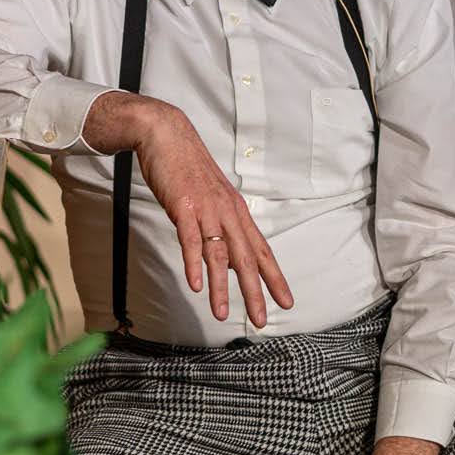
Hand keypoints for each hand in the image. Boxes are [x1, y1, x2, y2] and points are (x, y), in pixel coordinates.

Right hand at [81, 92, 293, 326]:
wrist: (167, 135)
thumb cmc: (188, 169)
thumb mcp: (212, 198)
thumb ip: (221, 226)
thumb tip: (228, 256)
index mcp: (236, 212)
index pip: (261, 250)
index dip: (275, 277)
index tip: (286, 301)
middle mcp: (227, 213)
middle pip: (246, 259)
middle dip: (255, 292)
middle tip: (262, 320)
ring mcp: (206, 210)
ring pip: (219, 255)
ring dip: (221, 288)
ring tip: (223, 314)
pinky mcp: (184, 207)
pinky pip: (191, 241)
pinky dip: (194, 264)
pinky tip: (196, 285)